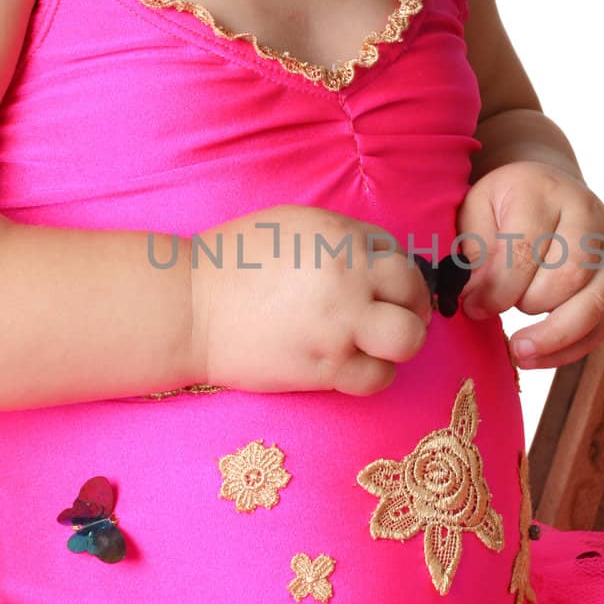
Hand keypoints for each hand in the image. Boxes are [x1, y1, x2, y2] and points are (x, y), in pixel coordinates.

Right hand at [191, 204, 432, 394]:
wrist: (191, 308)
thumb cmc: (232, 263)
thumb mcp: (292, 226)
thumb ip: (338, 239)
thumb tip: (377, 260)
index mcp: (339, 236)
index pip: (396, 252)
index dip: (393, 273)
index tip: (384, 288)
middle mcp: (348, 276)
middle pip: (413, 291)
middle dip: (410, 305)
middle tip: (394, 316)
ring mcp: (341, 323)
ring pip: (408, 339)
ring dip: (398, 344)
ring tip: (376, 345)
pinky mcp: (327, 366)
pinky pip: (378, 377)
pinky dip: (372, 374)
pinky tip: (351, 366)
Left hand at [454, 160, 603, 367]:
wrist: (550, 190)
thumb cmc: (505, 207)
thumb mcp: (478, 211)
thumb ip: (473, 252)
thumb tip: (474, 300)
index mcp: (545, 193)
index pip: (526, 249)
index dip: (497, 288)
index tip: (471, 307)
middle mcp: (588, 218)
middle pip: (568, 275)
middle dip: (528, 304)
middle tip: (495, 313)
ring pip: (595, 304)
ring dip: (553, 336)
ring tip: (517, 351)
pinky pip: (602, 326)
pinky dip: (569, 350)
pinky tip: (536, 357)